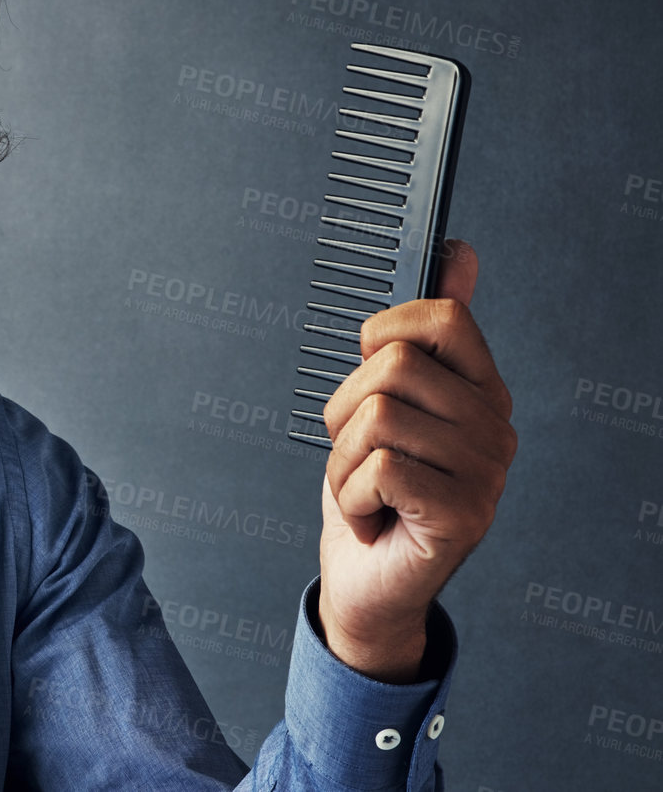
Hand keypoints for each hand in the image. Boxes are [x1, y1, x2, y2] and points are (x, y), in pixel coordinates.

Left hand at [315, 239, 517, 681]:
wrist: (366, 581)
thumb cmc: (374, 493)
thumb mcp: (389, 402)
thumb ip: (426, 334)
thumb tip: (460, 253)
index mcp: (481, 392)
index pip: (443, 318)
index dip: (383, 333)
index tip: (370, 369)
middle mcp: (493, 429)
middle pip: (393, 366)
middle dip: (344, 410)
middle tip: (357, 452)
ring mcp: (484, 474)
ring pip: (376, 417)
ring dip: (341, 460)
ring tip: (363, 488)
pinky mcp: (461, 515)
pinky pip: (378, 468)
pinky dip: (351, 494)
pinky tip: (371, 515)